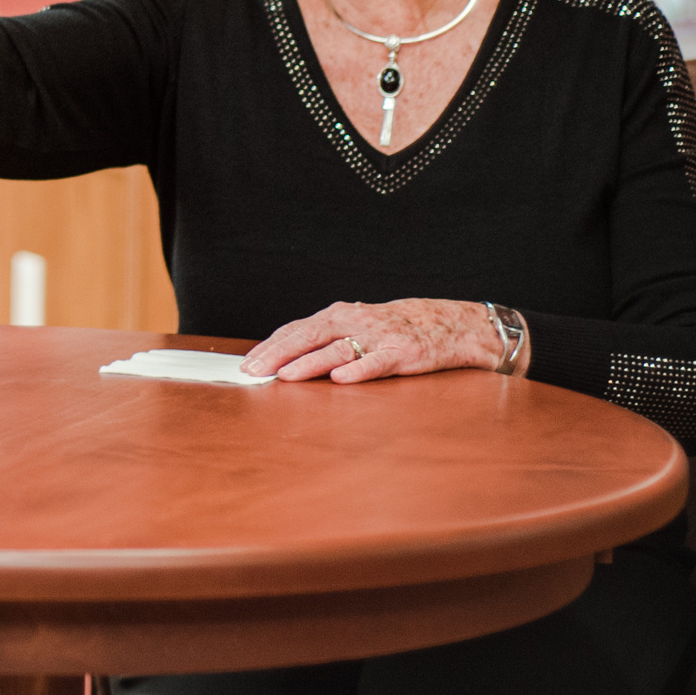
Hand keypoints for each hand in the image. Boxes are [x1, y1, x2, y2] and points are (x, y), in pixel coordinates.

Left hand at [238, 298, 522, 383]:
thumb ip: (325, 340)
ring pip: (337, 349)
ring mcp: (378, 336)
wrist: (447, 324)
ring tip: (285, 376)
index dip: (270, 346)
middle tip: (254, 372)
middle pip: (309, 336)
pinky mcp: (402, 353)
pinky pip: (376, 363)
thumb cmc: (394, 328)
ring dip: (309, 363)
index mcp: (339, 315)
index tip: (247, 364)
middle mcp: (354, 321)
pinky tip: (339, 379)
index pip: (296, 330)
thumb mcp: (356, 327)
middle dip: (278, 355)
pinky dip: (357, 370)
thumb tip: (285, 359)